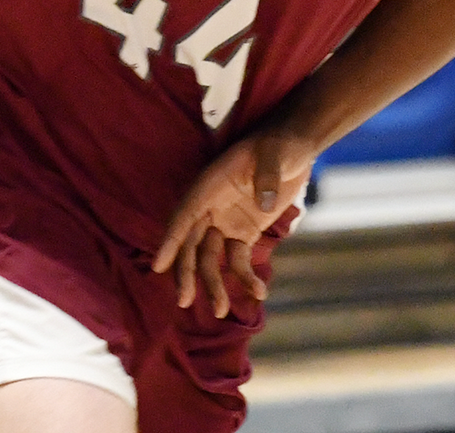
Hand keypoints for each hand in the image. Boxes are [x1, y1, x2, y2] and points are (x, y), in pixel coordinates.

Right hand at [151, 131, 311, 317]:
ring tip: (221, 310)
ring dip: (214, 283)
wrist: (295, 146)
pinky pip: (238, 259)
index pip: (185, 215)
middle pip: (191, 243)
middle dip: (187, 272)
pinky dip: (245, 277)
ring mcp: (226, 220)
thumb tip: (263, 204)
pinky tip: (258, 293)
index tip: (158, 266)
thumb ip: (268, 177)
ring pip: (211, 257)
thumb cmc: (281, 144)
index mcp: (210, 184)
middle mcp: (212, 205)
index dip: (170, 240)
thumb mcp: (276, 153)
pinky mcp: (244, 231)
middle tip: (185, 301)